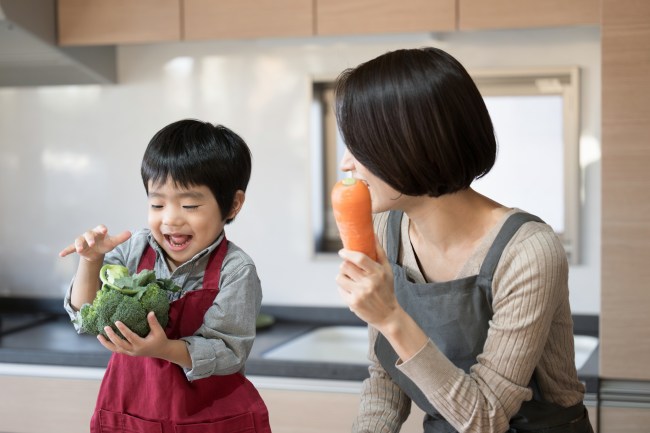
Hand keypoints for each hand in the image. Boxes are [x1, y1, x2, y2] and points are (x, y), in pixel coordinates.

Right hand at [59, 225, 130, 261]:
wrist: (96, 252)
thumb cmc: (104, 245)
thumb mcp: (112, 243)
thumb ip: (120, 238)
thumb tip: (130, 233)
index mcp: (99, 232)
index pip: (100, 228)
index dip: (102, 229)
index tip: (104, 230)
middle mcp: (89, 234)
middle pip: (88, 233)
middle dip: (90, 238)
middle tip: (92, 243)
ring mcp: (82, 241)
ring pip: (79, 240)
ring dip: (79, 244)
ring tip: (80, 250)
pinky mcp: (77, 248)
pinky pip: (70, 248)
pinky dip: (66, 250)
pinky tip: (61, 254)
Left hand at [98, 312, 167, 357]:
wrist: (162, 351)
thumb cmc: (160, 339)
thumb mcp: (159, 331)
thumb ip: (153, 322)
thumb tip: (150, 312)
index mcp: (141, 344)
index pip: (130, 336)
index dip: (123, 329)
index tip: (116, 322)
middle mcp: (134, 350)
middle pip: (120, 344)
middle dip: (112, 336)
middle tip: (106, 327)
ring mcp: (130, 352)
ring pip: (116, 349)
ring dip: (107, 343)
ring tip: (99, 336)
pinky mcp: (129, 353)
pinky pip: (117, 350)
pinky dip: (110, 345)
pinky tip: (104, 340)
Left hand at [337, 240, 428, 360]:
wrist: (388, 315)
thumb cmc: (386, 289)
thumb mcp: (387, 270)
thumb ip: (379, 252)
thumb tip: (373, 233)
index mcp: (378, 273)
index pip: (360, 258)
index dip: (348, 253)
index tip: (342, 252)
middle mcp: (369, 283)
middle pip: (345, 267)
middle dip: (344, 265)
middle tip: (348, 268)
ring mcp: (360, 294)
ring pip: (340, 278)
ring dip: (342, 277)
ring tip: (350, 281)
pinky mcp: (353, 303)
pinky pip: (340, 290)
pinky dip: (344, 289)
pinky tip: (352, 292)